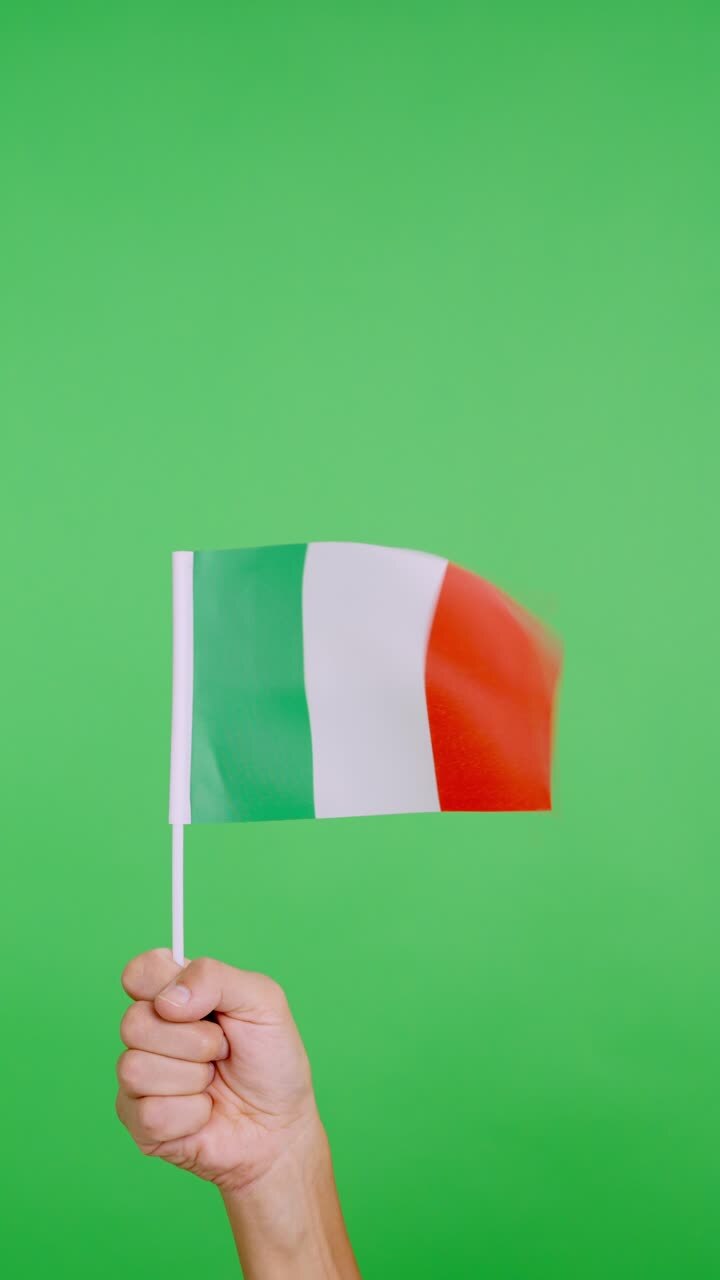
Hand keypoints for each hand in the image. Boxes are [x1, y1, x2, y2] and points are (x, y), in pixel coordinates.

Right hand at [116, 949, 316, 1194]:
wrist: (280, 1126)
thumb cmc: (272, 1061)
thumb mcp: (262, 1002)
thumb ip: (215, 978)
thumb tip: (167, 1000)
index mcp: (175, 995)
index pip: (138, 973)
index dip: (160, 984)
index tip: (196, 1004)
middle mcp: (150, 1033)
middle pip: (133, 1022)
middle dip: (193, 1040)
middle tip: (222, 1049)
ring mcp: (140, 1079)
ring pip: (135, 1069)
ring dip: (192, 1079)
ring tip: (213, 1082)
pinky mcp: (140, 1123)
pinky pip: (150, 1113)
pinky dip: (191, 1114)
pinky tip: (205, 1113)